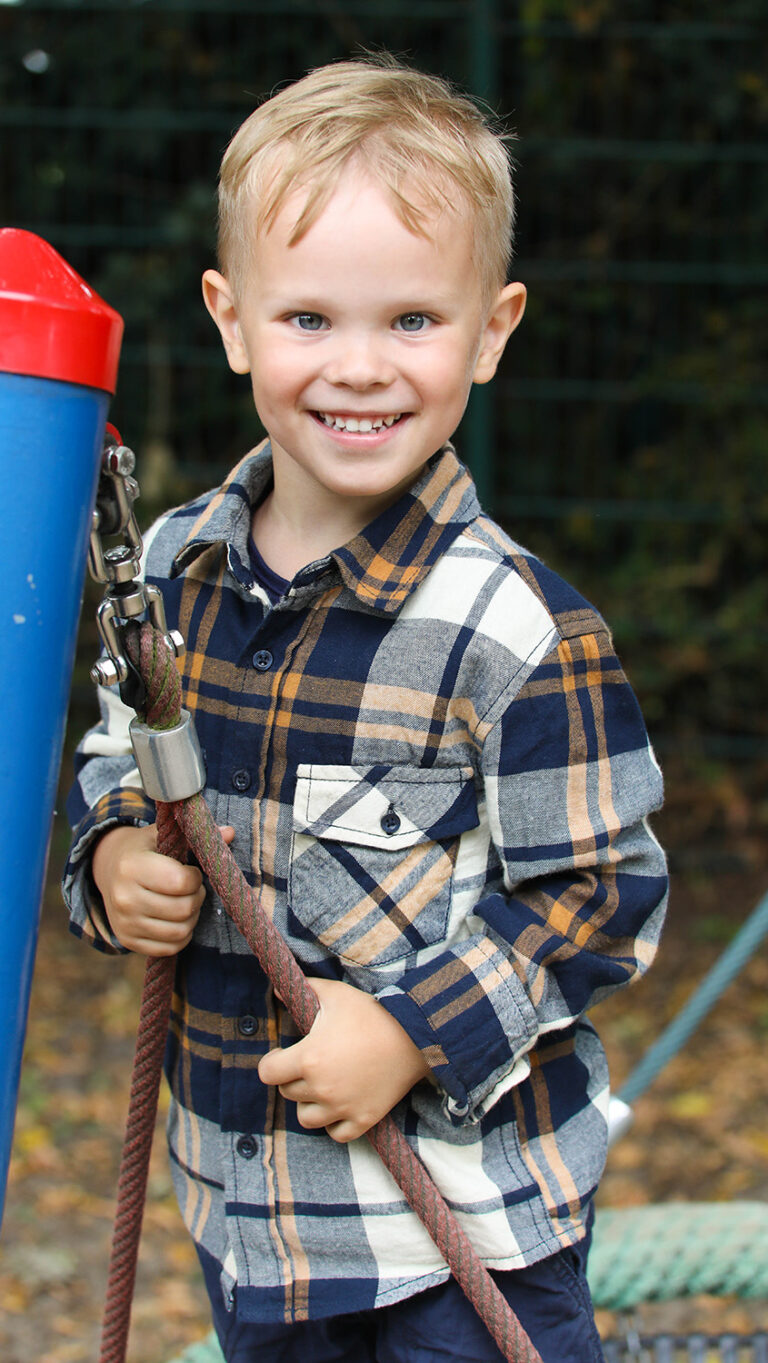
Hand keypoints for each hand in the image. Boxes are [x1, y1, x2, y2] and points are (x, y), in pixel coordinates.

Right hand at [91, 822, 234, 954]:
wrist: (107, 869)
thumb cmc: (144, 850)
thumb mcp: (163, 836)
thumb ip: (195, 836)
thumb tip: (231, 832)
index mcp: (132, 866)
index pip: (180, 882)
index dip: (195, 878)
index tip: (191, 871)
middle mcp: (124, 898)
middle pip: (183, 909)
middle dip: (197, 898)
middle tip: (192, 889)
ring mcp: (124, 923)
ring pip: (179, 932)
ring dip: (192, 917)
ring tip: (185, 902)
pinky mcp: (128, 941)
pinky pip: (170, 948)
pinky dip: (182, 935)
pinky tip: (177, 918)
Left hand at [257, 977, 429, 1142]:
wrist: (414, 1035)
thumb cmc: (372, 1013)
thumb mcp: (336, 994)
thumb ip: (305, 990)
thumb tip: (279, 988)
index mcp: (308, 1058)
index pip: (268, 1073)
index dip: (272, 1063)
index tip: (283, 1056)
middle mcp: (321, 1088)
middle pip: (287, 1093)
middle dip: (293, 1079)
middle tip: (310, 1065)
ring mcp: (342, 1107)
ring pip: (306, 1118)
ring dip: (310, 1104)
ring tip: (322, 1087)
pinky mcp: (364, 1119)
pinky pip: (336, 1134)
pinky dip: (335, 1123)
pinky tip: (341, 1105)